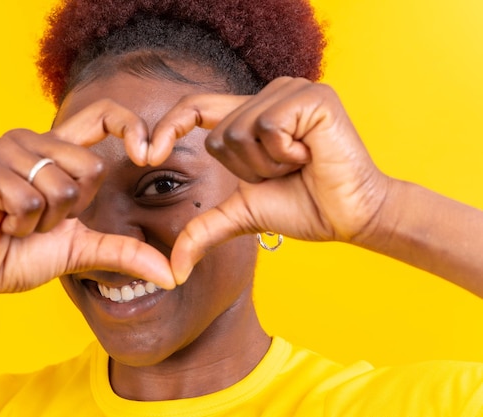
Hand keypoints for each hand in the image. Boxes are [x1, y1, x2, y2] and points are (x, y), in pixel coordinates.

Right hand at [0, 99, 174, 299]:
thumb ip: (126, 252)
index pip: (101, 115)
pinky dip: (22, 226)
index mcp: (56, 148)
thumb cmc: (24, 255)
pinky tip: (2, 225)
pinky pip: (30, 201)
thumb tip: (173, 275)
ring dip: (45, 222)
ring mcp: (4, 151)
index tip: (147, 156)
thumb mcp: (84, 249)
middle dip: (73, 209)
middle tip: (41, 219)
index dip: (130, 126)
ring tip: (18, 223)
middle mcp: (30, 140)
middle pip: (90, 167)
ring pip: (61, 187)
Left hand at [151, 77, 390, 283]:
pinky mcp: (311, 96)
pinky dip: (285, 154)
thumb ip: (204, 230)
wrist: (350, 216)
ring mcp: (291, 91)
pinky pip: (268, 127)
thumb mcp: (242, 214)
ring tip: (300, 163)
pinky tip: (311, 155)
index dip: (168, 126)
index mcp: (250, 117)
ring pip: (240, 130)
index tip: (146, 155)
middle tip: (286, 172)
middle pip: (218, 134)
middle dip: (247, 170)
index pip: (194, 108)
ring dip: (267, 164)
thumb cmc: (303, 208)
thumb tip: (173, 272)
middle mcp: (268, 96)